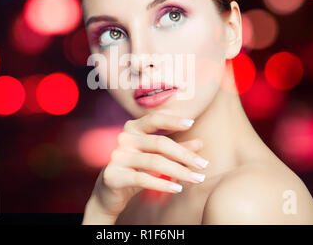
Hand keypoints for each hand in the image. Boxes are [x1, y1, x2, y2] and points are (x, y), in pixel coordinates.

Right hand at [86, 112, 208, 219]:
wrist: (109, 192)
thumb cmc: (135, 170)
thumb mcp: (157, 158)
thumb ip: (175, 150)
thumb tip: (200, 143)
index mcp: (132, 129)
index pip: (154, 119)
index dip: (172, 120)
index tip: (191, 123)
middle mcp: (123, 139)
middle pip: (159, 143)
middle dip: (184, 154)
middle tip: (203, 165)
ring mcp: (117, 157)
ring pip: (154, 162)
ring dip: (179, 171)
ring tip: (197, 179)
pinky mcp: (113, 176)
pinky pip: (142, 178)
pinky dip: (162, 184)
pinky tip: (177, 188)